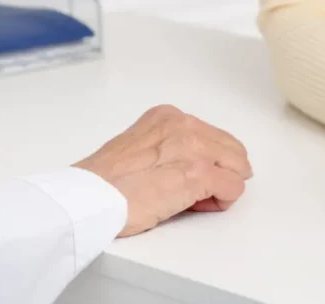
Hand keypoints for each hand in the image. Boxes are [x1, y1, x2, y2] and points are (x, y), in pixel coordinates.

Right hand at [73, 105, 252, 236]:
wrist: (87, 198)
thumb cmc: (104, 182)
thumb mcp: (140, 145)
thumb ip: (170, 146)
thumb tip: (193, 165)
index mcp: (169, 117)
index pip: (213, 137)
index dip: (207, 161)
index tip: (185, 176)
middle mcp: (184, 125)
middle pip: (232, 150)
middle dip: (221, 173)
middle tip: (195, 193)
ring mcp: (194, 148)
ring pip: (238, 167)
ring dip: (222, 187)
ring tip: (193, 200)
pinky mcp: (199, 174)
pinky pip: (234, 187)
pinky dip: (221, 201)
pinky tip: (196, 206)